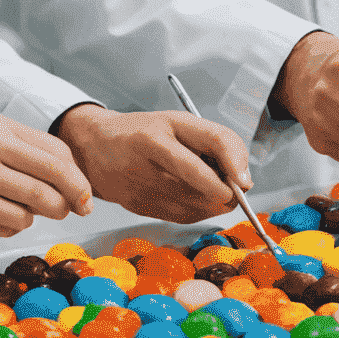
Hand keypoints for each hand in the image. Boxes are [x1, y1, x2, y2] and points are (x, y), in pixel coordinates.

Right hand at [0, 111, 94, 236]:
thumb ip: (21, 146)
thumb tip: (68, 174)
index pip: (56, 154)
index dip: (78, 178)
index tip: (86, 193)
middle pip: (50, 184)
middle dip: (69, 201)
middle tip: (73, 209)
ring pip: (29, 211)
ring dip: (36, 215)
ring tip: (24, 208)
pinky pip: (5, 226)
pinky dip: (11, 225)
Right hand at [56, 107, 251, 223]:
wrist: (93, 145)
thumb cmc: (144, 134)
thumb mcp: (177, 124)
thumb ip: (212, 146)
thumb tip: (244, 183)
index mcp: (170, 121)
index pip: (214, 139)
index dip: (235, 162)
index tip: (245, 182)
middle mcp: (153, 146)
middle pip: (201, 177)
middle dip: (225, 193)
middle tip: (234, 195)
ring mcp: (140, 176)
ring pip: (191, 203)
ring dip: (211, 206)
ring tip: (213, 195)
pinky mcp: (133, 202)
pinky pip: (177, 216)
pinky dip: (194, 214)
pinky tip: (193, 203)